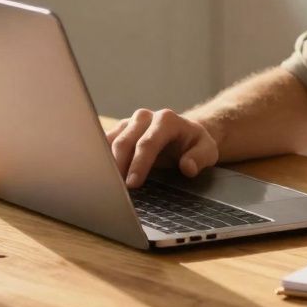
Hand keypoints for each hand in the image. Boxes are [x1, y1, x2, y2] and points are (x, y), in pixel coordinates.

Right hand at [104, 108, 218, 187]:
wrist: (184, 134)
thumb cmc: (194, 144)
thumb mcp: (208, 151)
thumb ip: (200, 157)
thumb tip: (188, 167)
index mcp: (167, 120)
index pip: (148, 143)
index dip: (139, 164)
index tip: (132, 184)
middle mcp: (145, 117)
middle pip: (125, 141)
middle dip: (118, 165)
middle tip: (115, 189)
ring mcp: (130, 123)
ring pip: (110, 140)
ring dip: (105, 162)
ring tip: (103, 183)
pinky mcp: (119, 131)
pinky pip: (104, 142)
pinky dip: (100, 157)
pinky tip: (98, 174)